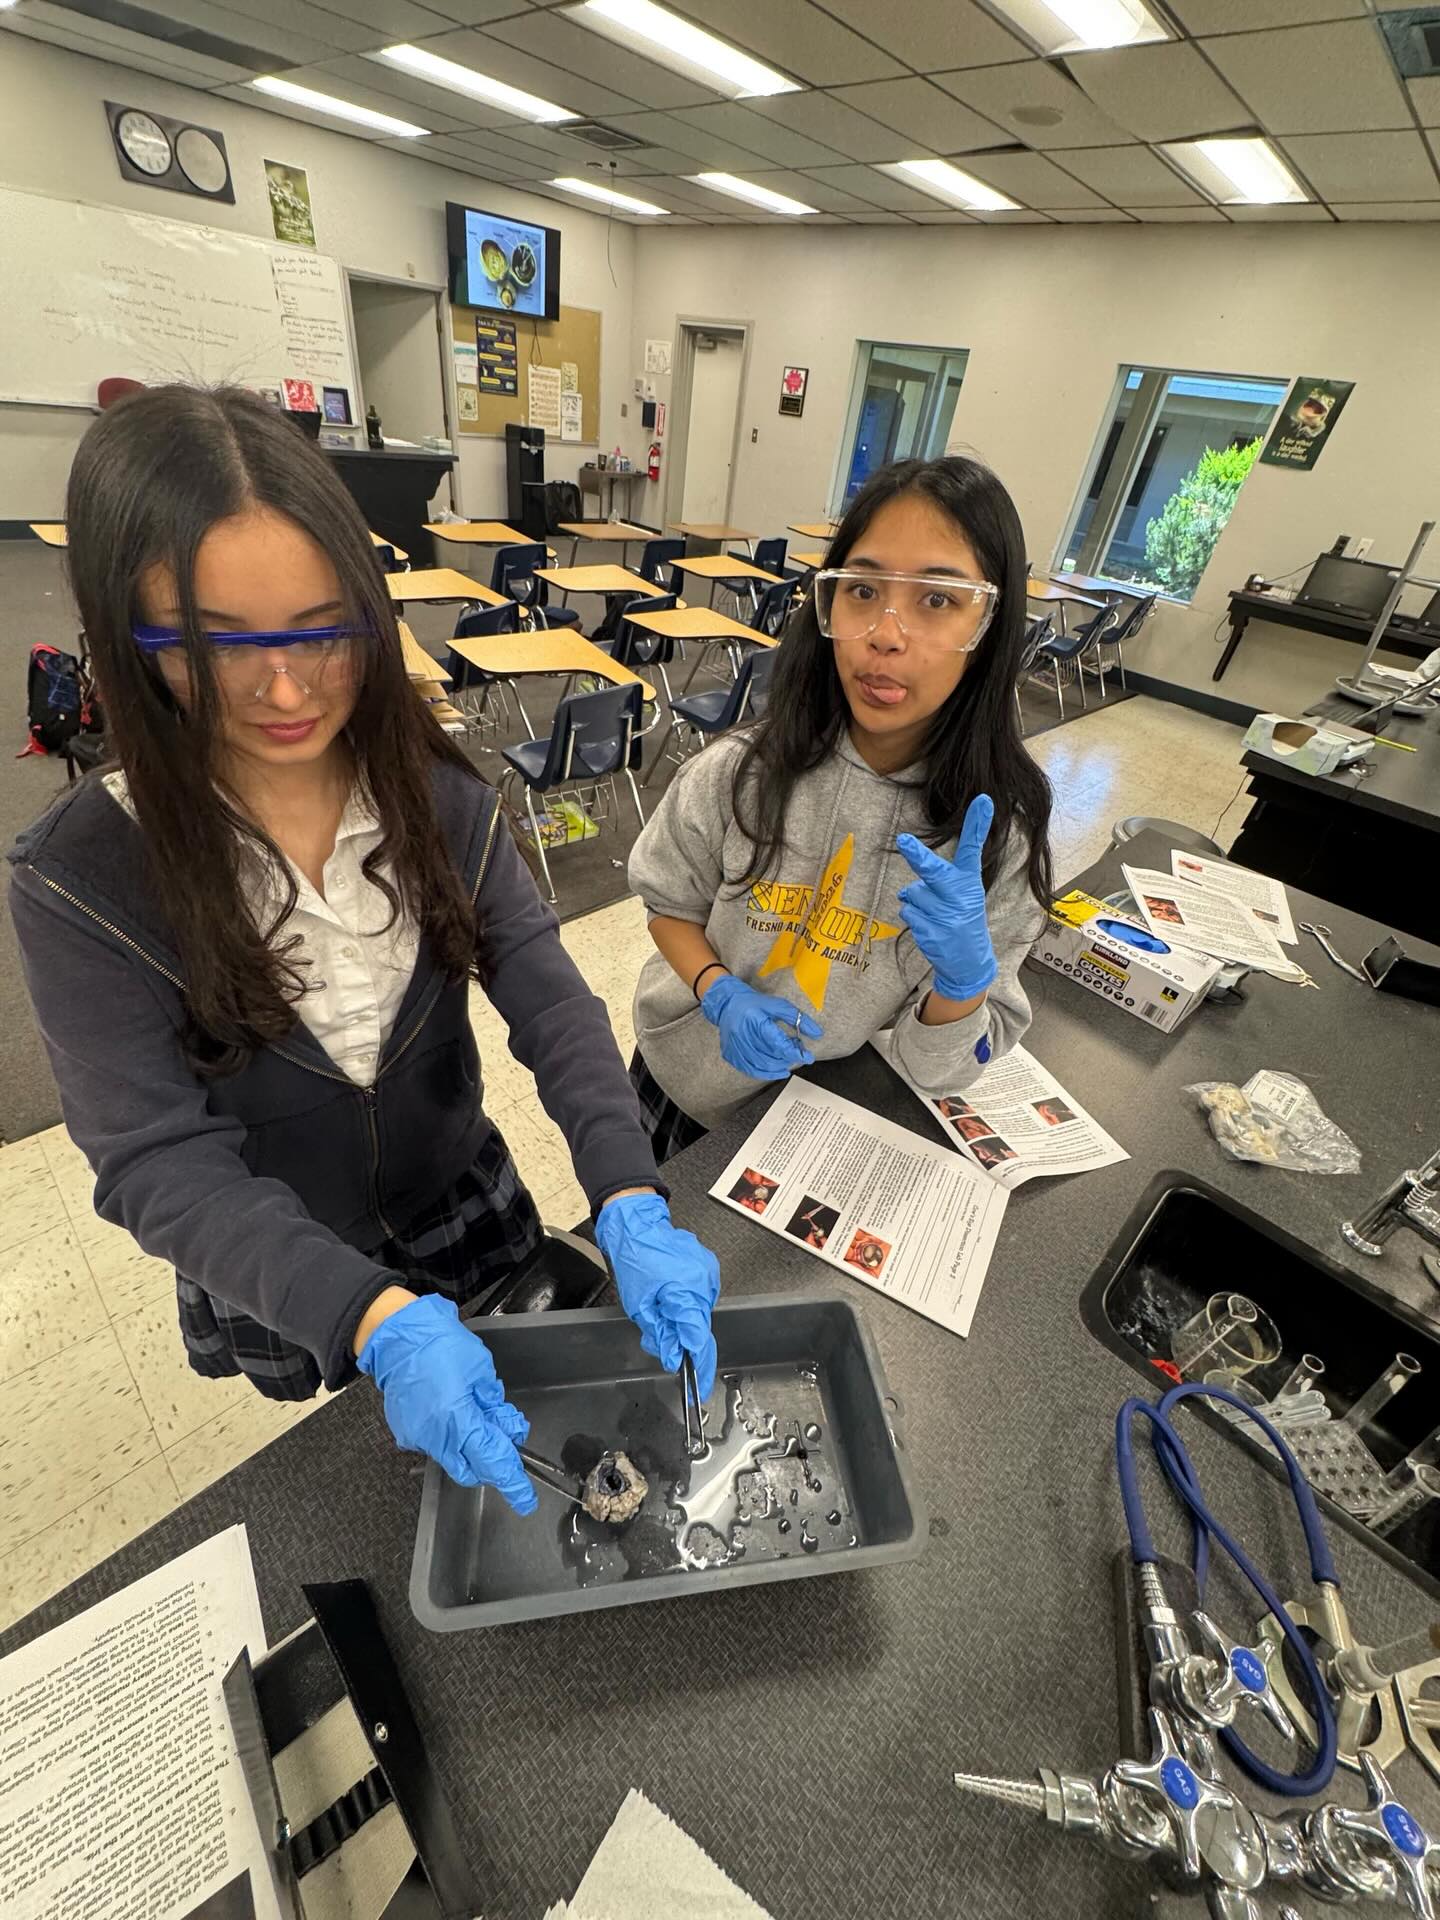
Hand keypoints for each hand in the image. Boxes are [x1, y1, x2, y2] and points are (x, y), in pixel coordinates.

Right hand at [356, 1294, 536, 1511]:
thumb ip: (495, 1405)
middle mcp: (435, 1437)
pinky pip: (434, 1445)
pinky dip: (449, 1435)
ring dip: (469, 1446)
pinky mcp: (405, 1432)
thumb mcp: (481, 1371)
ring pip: (452, 1458)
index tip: (525, 1499)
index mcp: (458, 1420)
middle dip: (491, 1464)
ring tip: (475, 1413)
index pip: (493, 1461)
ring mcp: (417, 1437)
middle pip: (471, 1470)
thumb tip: (508, 1428)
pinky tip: (451, 1410)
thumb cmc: (440, 1345)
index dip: (512, 1482)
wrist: (398, 1336)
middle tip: (503, 1442)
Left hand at [595, 1192, 720, 1398]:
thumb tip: (671, 1355)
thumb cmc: (635, 1257)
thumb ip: (658, 1333)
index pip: (698, 1340)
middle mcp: (703, 1284)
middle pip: (700, 1328)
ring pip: (700, 1312)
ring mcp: (708, 1274)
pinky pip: (701, 1296)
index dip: (701, 1369)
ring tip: (660, 1309)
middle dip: (685, 1342)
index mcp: (686, 1293)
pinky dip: (687, 1304)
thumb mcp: (639, 1304)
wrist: (639, 1224)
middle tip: (670, 1351)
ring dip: (684, 1320)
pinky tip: (670, 1296)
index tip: (699, 1391)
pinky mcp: (707, 1268)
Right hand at [700, 973, 822, 1080]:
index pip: (778, 1043)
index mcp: (755, 1020)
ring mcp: (735, 1047)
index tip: (808, 1057)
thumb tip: (818, 1033)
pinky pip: (751, 1070)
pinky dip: (766, 1073)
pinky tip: (776, 1070)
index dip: (795, 1052)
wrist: (727, 1004)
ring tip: (787, 1060)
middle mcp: (743, 1035)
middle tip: (797, 1054)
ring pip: (762, 1066)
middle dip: (789, 1058)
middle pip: (771, 1056)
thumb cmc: (754, 1004)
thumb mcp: (779, 1006)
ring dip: (779, 1067)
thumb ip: (798, 1019)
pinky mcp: (730, 1055)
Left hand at [896, 795, 997, 1003]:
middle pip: (934, 871)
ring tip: (935, 915)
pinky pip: (908, 912)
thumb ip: (942, 882)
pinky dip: (913, 916)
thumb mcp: (965, 895)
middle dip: (918, 856)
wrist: (969, 963)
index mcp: (970, 883)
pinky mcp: (931, 933)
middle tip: (903, 840)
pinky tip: (929, 927)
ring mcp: (945, 916)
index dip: (977, 824)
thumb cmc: (963, 920)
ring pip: (912, 893)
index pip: (973, 849)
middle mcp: (959, 897)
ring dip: (917, 901)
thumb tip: (905, 890)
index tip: (984, 800)